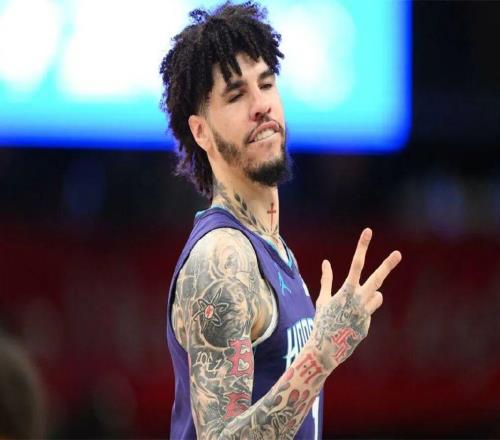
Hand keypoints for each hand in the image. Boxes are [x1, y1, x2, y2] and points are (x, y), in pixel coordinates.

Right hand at [309, 228, 401, 370]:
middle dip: (387, 265)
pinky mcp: (368, 324)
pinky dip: (360, 313)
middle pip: (376, 279)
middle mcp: (359, 300)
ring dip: (369, 295)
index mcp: (346, 291)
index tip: (368, 232)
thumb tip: (326, 262)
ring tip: (351, 308)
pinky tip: (349, 324)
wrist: (326, 349)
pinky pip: (368, 311)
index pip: (356, 264)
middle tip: (398, 253)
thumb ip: (327, 280)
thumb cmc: (321, 322)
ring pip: (376, 295)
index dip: (362, 247)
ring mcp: (366, 313)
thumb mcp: (323, 300)